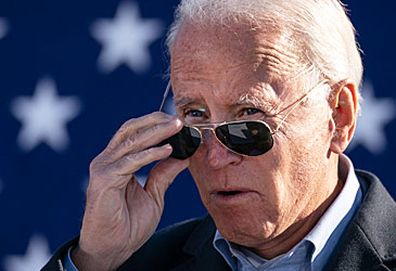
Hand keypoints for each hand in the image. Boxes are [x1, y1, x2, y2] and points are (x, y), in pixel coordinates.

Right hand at [72, 112, 188, 270]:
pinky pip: (130, 161)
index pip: (135, 133)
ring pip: (131, 140)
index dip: (155, 124)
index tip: (178, 122)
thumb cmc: (128, 224)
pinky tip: (167, 150)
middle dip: (156, 121)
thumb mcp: (153, 195)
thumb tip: (182, 156)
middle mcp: (108, 160)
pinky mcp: (103, 179)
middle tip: (179, 119)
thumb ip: (164, 174)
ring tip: (176, 127)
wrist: (112, 249)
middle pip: (131, 130)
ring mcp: (103, 167)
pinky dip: (150, 154)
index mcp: (118, 161)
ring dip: (156, 132)